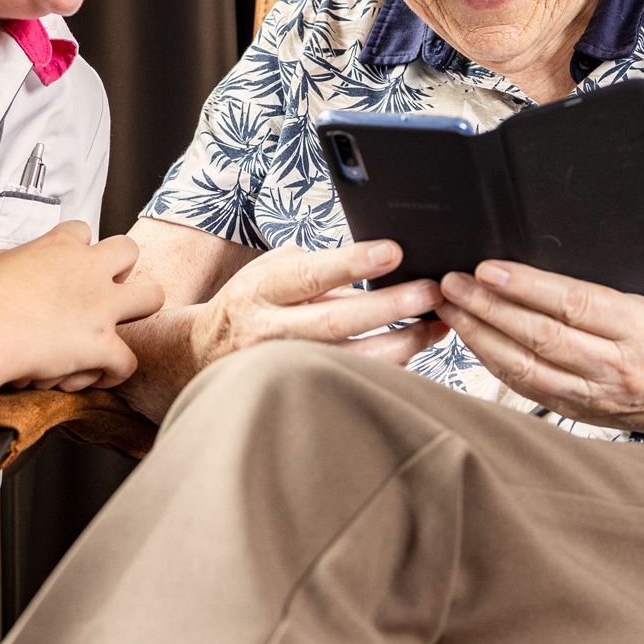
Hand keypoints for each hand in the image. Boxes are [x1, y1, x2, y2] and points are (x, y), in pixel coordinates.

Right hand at [0, 221, 164, 391]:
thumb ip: (19, 261)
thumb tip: (17, 268)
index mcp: (60, 247)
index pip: (82, 231)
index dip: (78, 250)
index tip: (66, 268)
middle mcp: (89, 270)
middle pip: (128, 250)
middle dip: (122, 270)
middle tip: (101, 291)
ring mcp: (102, 307)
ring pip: (153, 296)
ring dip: (139, 313)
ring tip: (114, 329)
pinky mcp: (103, 344)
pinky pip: (128, 361)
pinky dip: (114, 372)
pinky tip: (97, 376)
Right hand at [192, 239, 446, 376]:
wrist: (204, 354)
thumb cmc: (254, 301)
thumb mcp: (272, 270)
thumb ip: (317, 267)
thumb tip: (382, 257)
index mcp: (264, 289)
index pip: (310, 275)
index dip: (352, 263)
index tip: (393, 251)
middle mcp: (272, 330)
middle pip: (338, 321)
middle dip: (391, 307)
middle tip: (432, 291)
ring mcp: (285, 367)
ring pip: (352, 360)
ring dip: (403, 342)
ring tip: (439, 324)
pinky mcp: (300, 392)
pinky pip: (353, 380)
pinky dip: (390, 366)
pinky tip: (416, 347)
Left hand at [438, 260, 643, 436]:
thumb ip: (606, 287)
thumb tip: (542, 257)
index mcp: (641, 329)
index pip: (574, 303)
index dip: (526, 286)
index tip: (487, 269)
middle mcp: (618, 366)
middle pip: (541, 336)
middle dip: (489, 308)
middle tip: (453, 284)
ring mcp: (598, 396)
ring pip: (527, 367)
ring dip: (482, 337)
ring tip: (451, 309)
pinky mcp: (582, 413)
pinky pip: (529, 388)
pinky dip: (496, 364)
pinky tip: (474, 341)